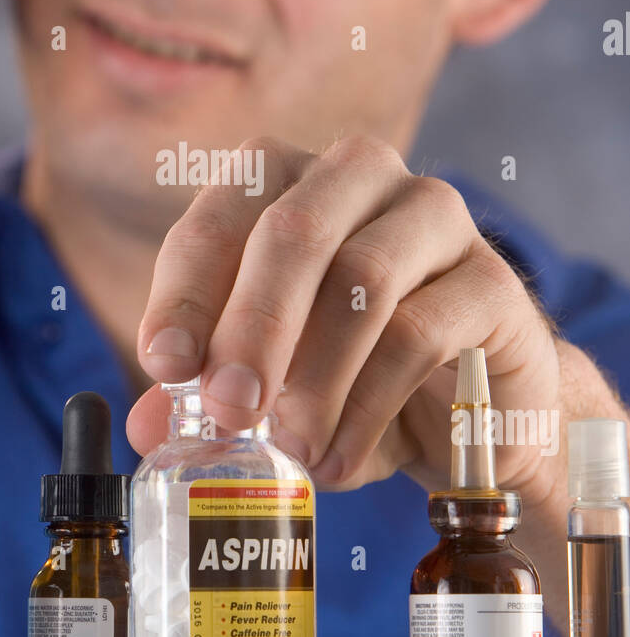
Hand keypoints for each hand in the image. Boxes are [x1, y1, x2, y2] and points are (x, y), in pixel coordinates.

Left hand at [128, 135, 572, 500]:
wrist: (471, 410)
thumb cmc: (354, 373)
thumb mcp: (271, 385)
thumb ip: (209, 395)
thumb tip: (146, 426)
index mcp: (290, 183)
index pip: (222, 213)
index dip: (186, 289)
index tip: (163, 364)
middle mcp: (361, 178)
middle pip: (294, 228)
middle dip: (250, 326)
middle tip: (228, 411)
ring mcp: (435, 219)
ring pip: (362, 276)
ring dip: (315, 375)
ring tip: (293, 449)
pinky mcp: (491, 281)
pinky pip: (421, 331)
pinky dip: (369, 406)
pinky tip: (341, 458)